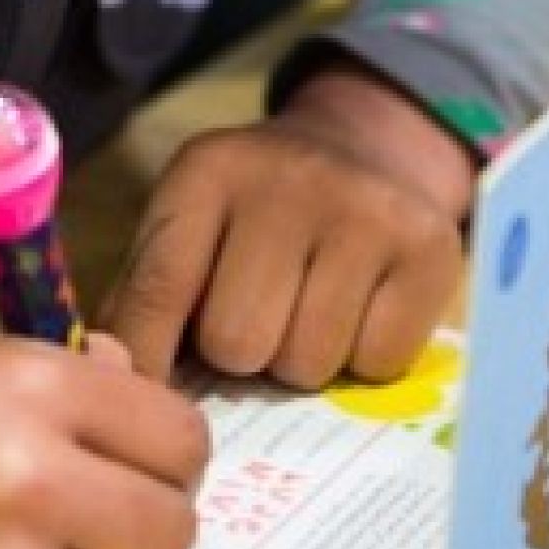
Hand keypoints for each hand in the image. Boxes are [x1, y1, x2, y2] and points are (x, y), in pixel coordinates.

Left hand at [103, 63, 471, 387]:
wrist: (369, 152)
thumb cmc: (256, 218)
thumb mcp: (189, 228)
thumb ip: (144, 300)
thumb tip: (117, 381)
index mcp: (209, 170)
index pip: (160, 291)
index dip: (148, 361)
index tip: (148, 397)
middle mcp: (289, 178)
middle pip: (237, 341)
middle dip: (241, 353)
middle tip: (260, 319)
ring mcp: (366, 210)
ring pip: (307, 363)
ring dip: (301, 360)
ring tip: (309, 311)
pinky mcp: (430, 248)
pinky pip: (377, 364)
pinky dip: (364, 358)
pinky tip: (361, 309)